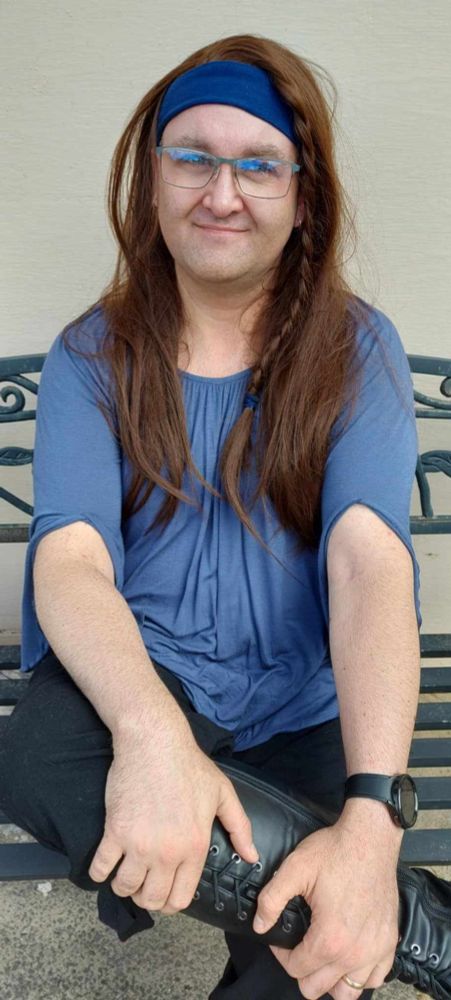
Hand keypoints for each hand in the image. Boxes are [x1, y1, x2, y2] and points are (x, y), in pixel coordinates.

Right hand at [88, 710, 258, 913]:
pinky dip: (99, 873)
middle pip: (152, 899)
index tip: (165, 894)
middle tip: (144, 885)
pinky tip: (104, 867)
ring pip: (126, 888)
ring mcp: (138, 844)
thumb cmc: (189, 765)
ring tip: (126, 876)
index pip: (180, 898)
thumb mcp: (223, 793)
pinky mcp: (114, 832)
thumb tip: (252, 856)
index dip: (171, 903)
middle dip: (147, 898)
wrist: (155, 742)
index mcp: (194, 846)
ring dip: (125, 887)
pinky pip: (101, 868)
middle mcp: (167, 853)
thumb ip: (240, 827)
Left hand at [252, 810, 400, 999]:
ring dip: (330, 979)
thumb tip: (259, 925)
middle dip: (301, 969)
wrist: (370, 837)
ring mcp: (375, 950)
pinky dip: (359, 975)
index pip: (295, 969)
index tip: (280, 937)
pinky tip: (348, 956)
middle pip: (316, 988)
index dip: (281, 954)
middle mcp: (355, 953)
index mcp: (330, 938)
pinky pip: (374, 979)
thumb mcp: (295, 869)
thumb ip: (271, 899)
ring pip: (346, 993)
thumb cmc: (336, 851)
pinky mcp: (389, 942)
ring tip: (322, 956)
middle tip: (298, 945)